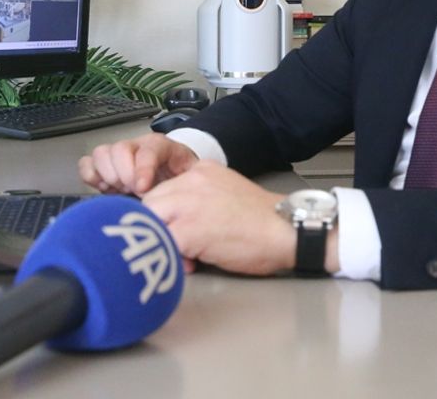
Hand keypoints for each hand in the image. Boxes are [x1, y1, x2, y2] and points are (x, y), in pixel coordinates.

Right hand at [78, 132, 198, 195]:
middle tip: (133, 191)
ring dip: (108, 175)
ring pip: (102, 153)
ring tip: (121, 190)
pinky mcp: (104, 166)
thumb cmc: (180, 182)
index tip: (142, 190)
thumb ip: (182, 190)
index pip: (148, 150)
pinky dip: (91, 176)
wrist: (175, 179)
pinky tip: (105, 189)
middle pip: (120, 149)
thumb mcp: (189, 183)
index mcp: (161, 147)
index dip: (143, 169)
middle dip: (125, 174)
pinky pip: (87, 163)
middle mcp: (137, 146)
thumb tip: (171, 205)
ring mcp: (118, 155)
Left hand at [143, 162, 295, 276]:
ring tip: (182, 255)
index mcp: (200, 171)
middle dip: (157, 226)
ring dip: (160, 240)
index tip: (174, 228)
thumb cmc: (261, 221)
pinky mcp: (190, 230)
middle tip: (175, 245)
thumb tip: (176, 221)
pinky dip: (171, 258)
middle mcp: (190, 182)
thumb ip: (198, 199)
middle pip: (150, 203)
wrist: (286, 230)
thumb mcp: (225, 194)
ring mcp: (188, 204)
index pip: (162, 189)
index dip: (165, 213)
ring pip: (150, 222)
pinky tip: (189, 264)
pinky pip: (163, 245)